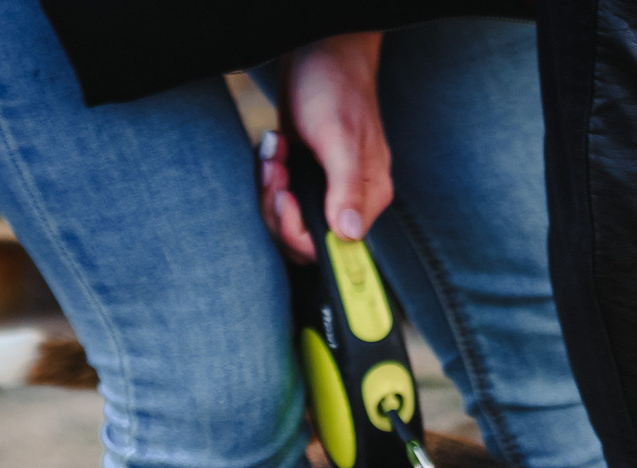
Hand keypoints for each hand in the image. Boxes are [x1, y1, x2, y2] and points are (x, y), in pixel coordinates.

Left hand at [257, 34, 391, 263]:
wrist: (319, 51)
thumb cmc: (335, 88)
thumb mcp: (341, 139)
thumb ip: (347, 190)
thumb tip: (349, 234)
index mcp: (367, 196)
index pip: (333, 246)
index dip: (301, 232)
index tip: (286, 199)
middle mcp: (348, 198)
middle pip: (304, 238)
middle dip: (279, 209)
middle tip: (276, 172)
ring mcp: (324, 187)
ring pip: (287, 218)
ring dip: (270, 188)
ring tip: (276, 154)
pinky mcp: (305, 175)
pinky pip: (279, 196)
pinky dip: (269, 175)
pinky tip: (276, 147)